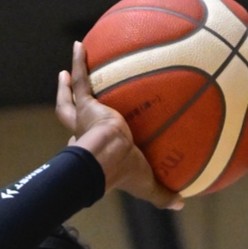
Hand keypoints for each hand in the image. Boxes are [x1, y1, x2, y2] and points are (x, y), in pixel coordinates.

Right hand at [56, 42, 179, 208]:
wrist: (111, 156)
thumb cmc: (126, 172)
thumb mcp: (148, 185)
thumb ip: (163, 194)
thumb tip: (181, 203)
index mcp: (94, 152)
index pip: (86, 144)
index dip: (85, 141)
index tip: (89, 134)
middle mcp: (84, 134)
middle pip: (70, 119)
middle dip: (69, 107)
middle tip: (69, 96)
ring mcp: (84, 118)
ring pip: (70, 98)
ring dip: (66, 84)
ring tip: (66, 69)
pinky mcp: (86, 105)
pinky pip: (82, 79)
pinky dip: (78, 61)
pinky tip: (79, 45)